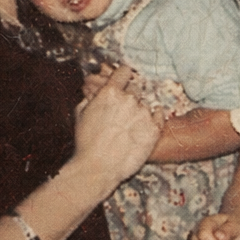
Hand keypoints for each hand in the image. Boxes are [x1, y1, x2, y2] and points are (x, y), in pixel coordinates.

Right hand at [71, 66, 163, 193]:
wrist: (97, 168)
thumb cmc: (86, 143)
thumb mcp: (80, 114)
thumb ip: (91, 98)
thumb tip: (95, 91)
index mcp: (110, 93)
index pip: (124, 71)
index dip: (123, 76)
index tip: (124, 82)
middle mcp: (129, 99)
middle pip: (136, 89)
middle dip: (129, 98)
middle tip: (122, 113)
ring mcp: (144, 114)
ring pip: (145, 105)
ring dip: (139, 112)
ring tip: (128, 128)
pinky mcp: (154, 129)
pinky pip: (158, 115)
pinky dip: (153, 118)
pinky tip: (143, 126)